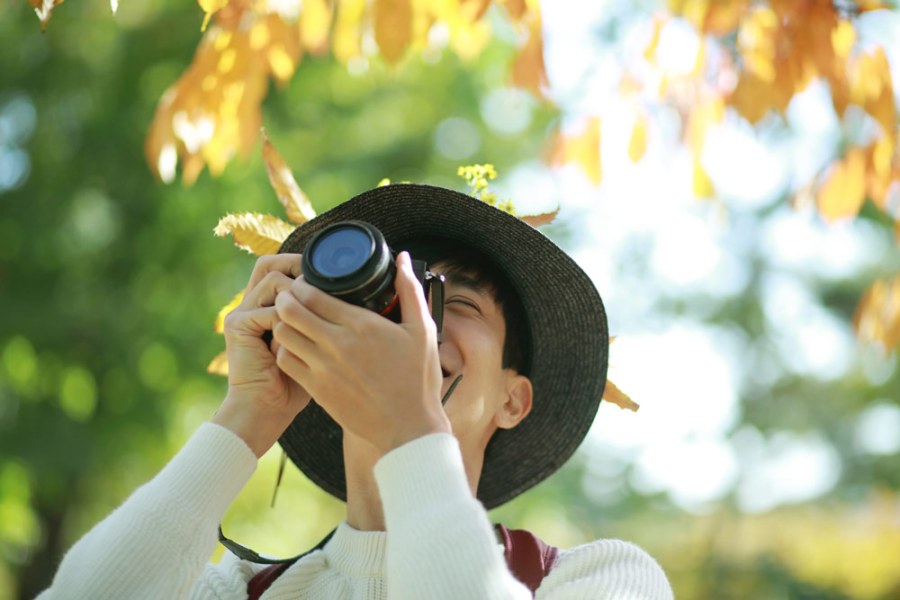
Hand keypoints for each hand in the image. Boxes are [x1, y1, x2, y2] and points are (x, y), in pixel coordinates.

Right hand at [212, 254, 311, 456]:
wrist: (267, 409)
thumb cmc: (296, 383)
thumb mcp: (314, 345)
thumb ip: (323, 320)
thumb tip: (354, 299)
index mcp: (267, 305)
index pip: (279, 267)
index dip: (301, 264)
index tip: (331, 274)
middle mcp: (251, 304)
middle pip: (269, 263)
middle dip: (297, 266)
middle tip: (322, 282)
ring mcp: (242, 313)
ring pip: (273, 281)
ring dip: (298, 296)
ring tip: (314, 316)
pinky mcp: (238, 326)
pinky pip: (270, 310)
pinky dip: (289, 321)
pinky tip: (301, 337)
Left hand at [273, 252, 450, 454]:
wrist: (408, 428)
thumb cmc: (418, 379)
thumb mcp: (423, 330)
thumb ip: (410, 291)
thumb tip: (404, 258)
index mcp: (361, 325)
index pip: (312, 294)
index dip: (302, 284)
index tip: (306, 282)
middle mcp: (337, 344)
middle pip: (289, 310)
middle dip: (286, 298)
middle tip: (292, 297)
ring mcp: (323, 368)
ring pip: (282, 334)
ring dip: (283, 323)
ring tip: (293, 321)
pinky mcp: (316, 390)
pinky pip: (285, 361)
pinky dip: (285, 350)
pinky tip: (297, 348)